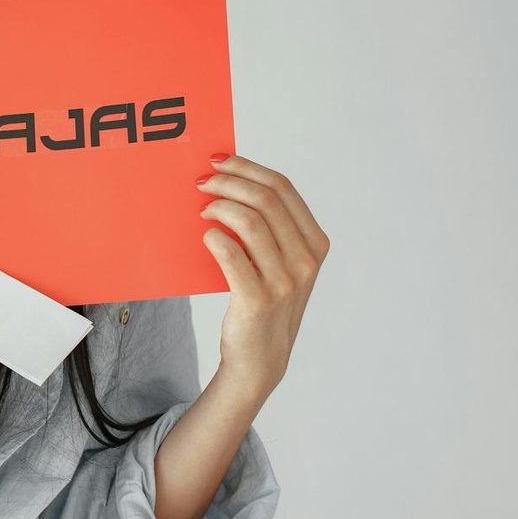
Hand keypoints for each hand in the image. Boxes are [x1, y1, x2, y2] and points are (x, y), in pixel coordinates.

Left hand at [196, 152, 329, 398]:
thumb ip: (267, 227)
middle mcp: (305, 260)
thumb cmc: (263, 301)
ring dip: (218, 206)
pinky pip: (231, 253)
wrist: (260, 358)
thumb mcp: (279, 262)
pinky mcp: (258, 299)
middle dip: (229, 182)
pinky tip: (206, 236)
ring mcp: (284, 280)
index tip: (220, 161)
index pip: (283, 188)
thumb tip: (229, 182)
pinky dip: (214, 237)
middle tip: (202, 183)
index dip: (248, 168)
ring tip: (202, 209)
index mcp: (314, 243)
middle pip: (266, 198)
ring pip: (248, 220)